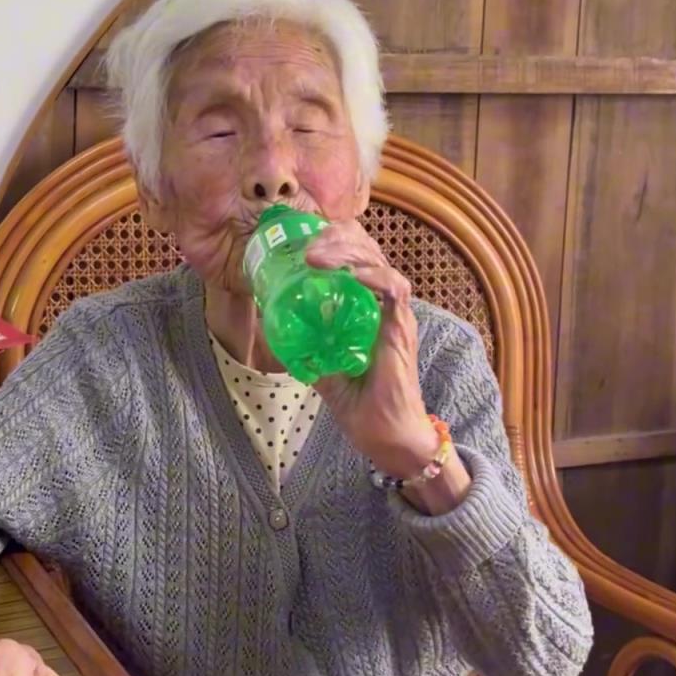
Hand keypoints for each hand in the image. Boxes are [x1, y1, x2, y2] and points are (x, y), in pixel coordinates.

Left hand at [303, 219, 438, 477]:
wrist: (386, 437)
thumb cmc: (361, 405)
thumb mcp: (322, 368)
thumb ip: (306, 345)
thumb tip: (274, 325)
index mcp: (366, 306)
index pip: (354, 256)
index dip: (332, 239)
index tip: (303, 239)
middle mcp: (384, 304)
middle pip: (366, 249)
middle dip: (336, 237)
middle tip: (306, 245)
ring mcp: (395, 315)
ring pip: (378, 261)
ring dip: (346, 251)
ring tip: (315, 256)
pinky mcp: (401, 329)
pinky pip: (394, 289)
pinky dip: (371, 275)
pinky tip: (348, 274)